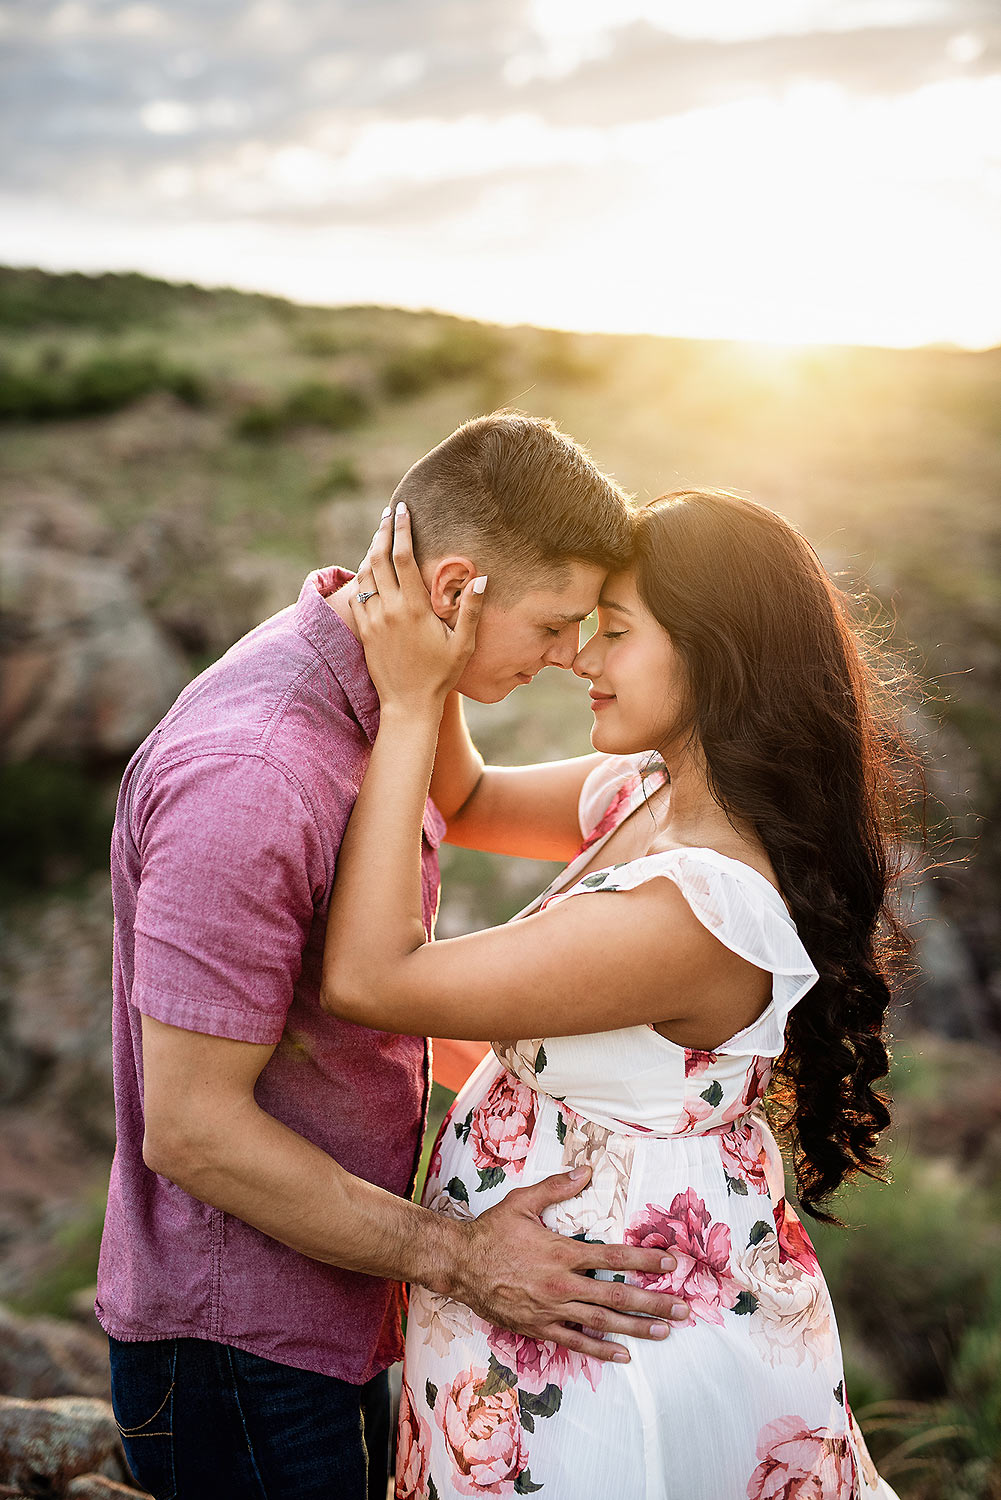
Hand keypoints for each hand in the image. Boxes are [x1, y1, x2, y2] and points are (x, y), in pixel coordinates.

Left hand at [350, 503, 484, 713]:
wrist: (407, 705)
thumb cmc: (440, 675)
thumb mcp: (463, 644)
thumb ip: (470, 609)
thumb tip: (482, 577)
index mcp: (414, 608)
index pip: (403, 558)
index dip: (402, 530)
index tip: (402, 510)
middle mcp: (389, 610)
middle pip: (379, 559)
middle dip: (382, 531)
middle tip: (388, 513)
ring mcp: (373, 620)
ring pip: (365, 574)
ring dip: (371, 551)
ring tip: (380, 535)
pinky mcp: (364, 631)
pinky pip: (357, 595)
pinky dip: (361, 576)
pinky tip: (368, 568)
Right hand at [448, 1166, 689, 1361]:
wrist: (459, 1265)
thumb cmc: (492, 1232)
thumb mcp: (523, 1202)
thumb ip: (557, 1187)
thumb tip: (587, 1170)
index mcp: (562, 1252)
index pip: (614, 1256)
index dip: (646, 1259)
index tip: (671, 1262)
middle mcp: (562, 1283)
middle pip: (618, 1295)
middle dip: (654, 1302)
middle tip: (683, 1309)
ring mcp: (552, 1309)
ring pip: (603, 1322)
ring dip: (637, 1328)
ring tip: (665, 1332)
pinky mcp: (539, 1327)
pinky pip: (576, 1342)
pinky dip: (601, 1350)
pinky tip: (623, 1355)